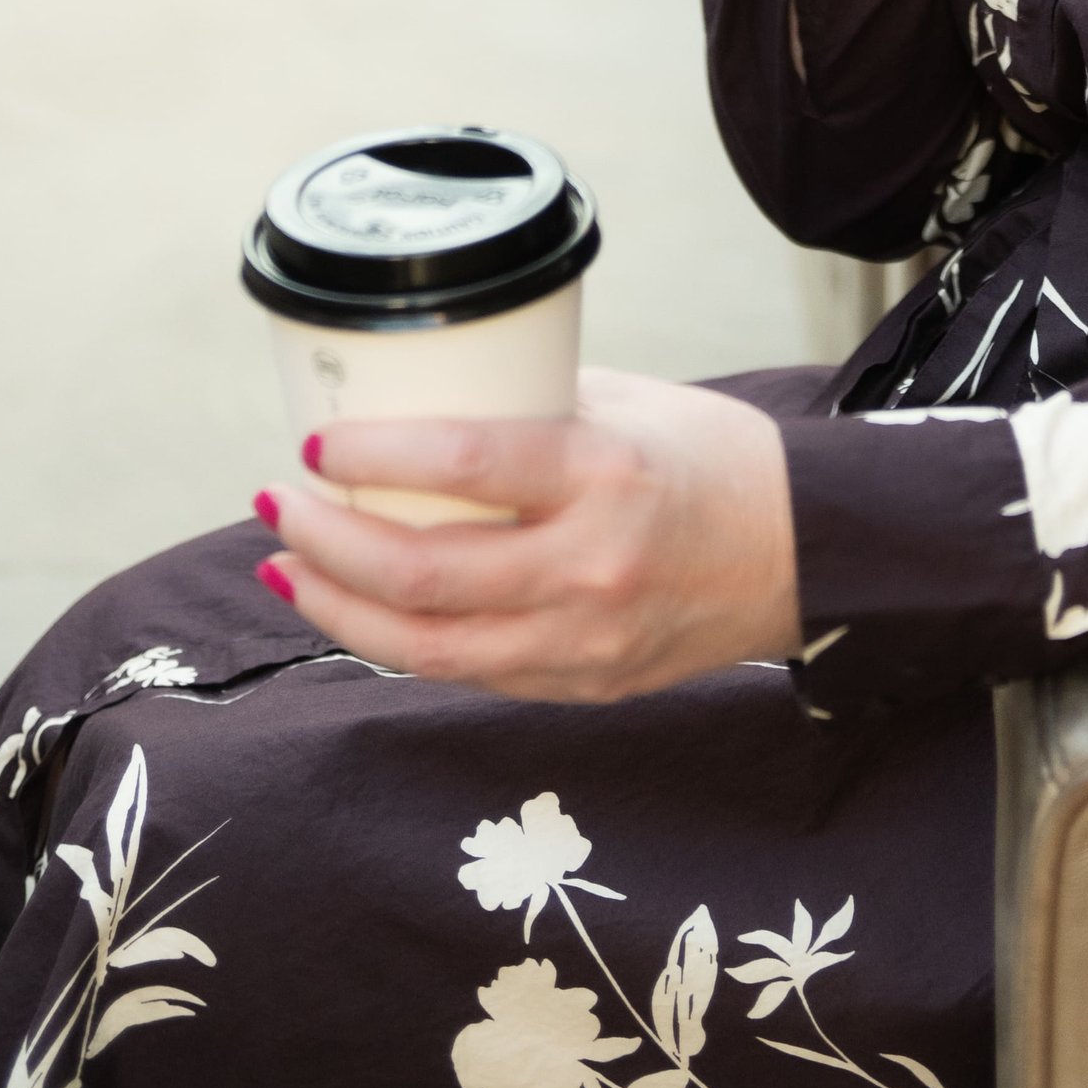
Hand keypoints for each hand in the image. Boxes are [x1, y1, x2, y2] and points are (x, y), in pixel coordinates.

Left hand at [256, 369, 800, 701]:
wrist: (806, 553)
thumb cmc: (714, 460)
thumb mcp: (629, 405)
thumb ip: (533, 408)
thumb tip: (426, 398)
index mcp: (604, 473)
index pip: (463, 468)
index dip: (372, 458)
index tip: (317, 444)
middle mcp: (589, 566)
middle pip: (420, 572)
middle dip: (326, 542)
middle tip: (280, 504)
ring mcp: (583, 642)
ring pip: (424, 646)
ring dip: (337, 608)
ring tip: (287, 569)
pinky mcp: (583, 688)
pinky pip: (469, 672)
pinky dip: (401, 640)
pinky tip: (362, 610)